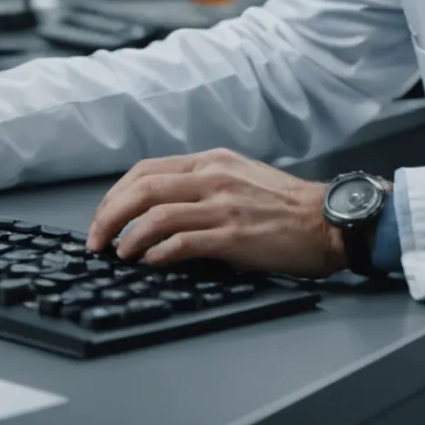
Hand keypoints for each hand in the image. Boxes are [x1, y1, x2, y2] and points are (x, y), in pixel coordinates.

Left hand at [85, 148, 345, 277]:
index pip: (147, 170)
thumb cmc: (288, 205)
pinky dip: (158, 253)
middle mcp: (213, 177)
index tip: (103, 216)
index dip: (116, 194)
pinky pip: (183, 242)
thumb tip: (162, 214)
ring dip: (129, 237)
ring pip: (157, 214)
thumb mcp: (240, 179)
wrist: (329, 220)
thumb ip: (203, 187)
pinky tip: (148, 262)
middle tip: (95, 239)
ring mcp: (223, 205)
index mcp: (211, 161)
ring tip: (118, 254)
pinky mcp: (234, 235)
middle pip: (143, 189)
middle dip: (110, 215)